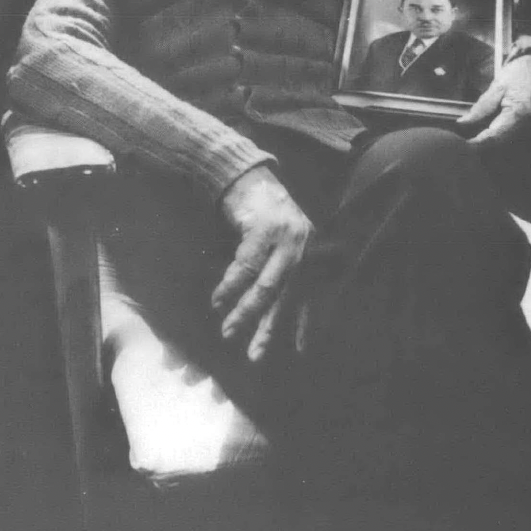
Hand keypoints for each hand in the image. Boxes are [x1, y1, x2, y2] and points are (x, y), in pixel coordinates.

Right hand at [212, 166, 312, 360]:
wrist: (246, 176)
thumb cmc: (260, 212)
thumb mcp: (278, 242)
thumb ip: (280, 269)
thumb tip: (269, 308)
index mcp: (310, 251)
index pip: (312, 293)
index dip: (307, 323)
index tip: (302, 350)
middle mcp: (304, 246)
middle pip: (288, 296)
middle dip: (271, 327)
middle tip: (255, 354)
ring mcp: (286, 237)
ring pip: (266, 286)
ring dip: (245, 312)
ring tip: (228, 331)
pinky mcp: (264, 229)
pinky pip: (245, 267)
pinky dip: (230, 287)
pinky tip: (218, 302)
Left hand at [457, 55, 530, 145]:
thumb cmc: (521, 72)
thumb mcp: (497, 87)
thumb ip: (480, 109)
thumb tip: (462, 124)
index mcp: (522, 113)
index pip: (494, 137)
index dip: (477, 143)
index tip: (464, 144)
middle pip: (505, 146)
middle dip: (488, 145)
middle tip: (474, 138)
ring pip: (516, 148)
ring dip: (501, 145)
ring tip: (490, 135)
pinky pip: (528, 143)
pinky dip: (514, 142)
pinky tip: (505, 133)